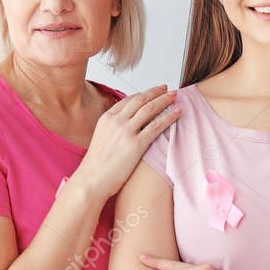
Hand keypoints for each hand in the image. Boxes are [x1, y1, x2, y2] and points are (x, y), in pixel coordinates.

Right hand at [74, 84, 180, 199]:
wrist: (91, 181)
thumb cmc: (96, 166)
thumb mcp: (102, 139)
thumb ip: (114, 129)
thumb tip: (127, 127)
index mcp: (106, 118)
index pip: (128, 100)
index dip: (144, 93)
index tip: (155, 90)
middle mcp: (116, 121)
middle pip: (140, 100)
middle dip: (156, 92)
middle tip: (168, 89)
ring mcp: (126, 132)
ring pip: (150, 109)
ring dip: (165, 100)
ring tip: (176, 96)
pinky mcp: (136, 144)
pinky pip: (157, 126)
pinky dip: (169, 117)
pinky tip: (177, 112)